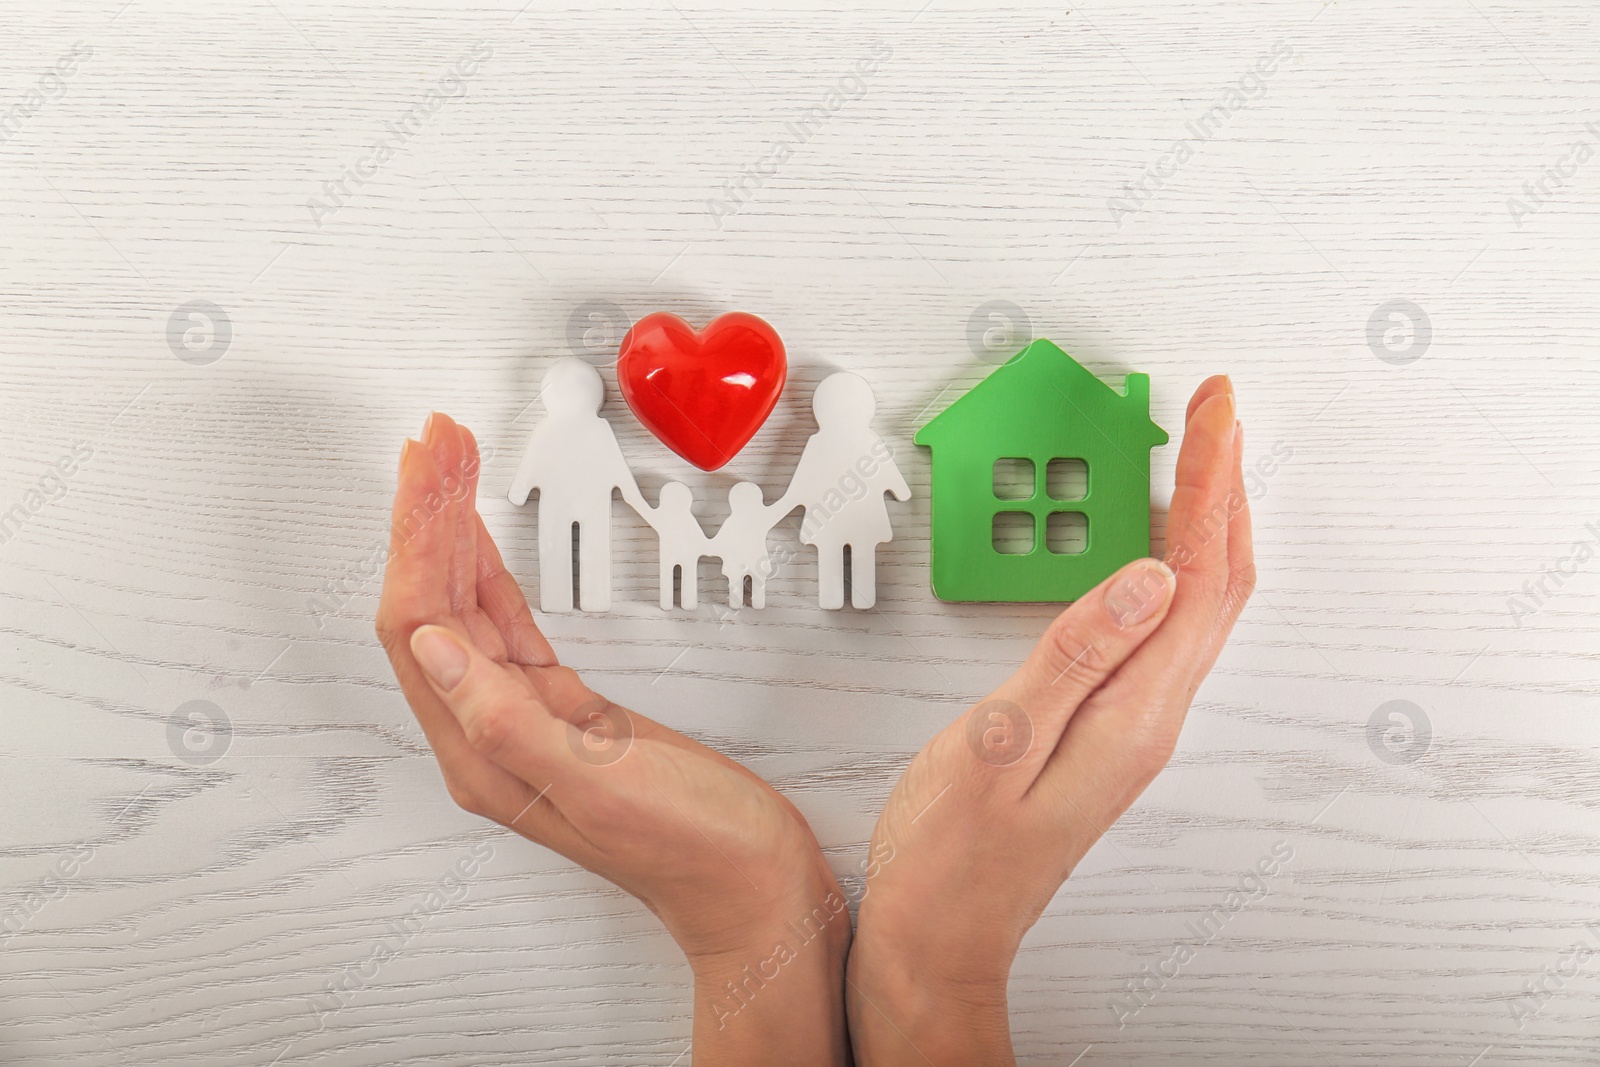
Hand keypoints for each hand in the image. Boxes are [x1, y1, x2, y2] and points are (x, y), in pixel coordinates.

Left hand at [375, 413, 850, 1066]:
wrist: (753, 884)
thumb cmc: (692, 846)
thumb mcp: (599, 782)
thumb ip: (506, 719)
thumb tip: (429, 646)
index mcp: (484, 754)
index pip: (422, 625)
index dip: (419, 539)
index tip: (430, 469)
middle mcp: (490, 736)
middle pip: (433, 604)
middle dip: (428, 515)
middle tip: (435, 439)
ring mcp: (526, 722)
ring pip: (465, 608)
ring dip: (454, 531)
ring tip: (450, 463)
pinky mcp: (566, 710)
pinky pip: (507, 624)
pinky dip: (491, 569)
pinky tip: (481, 538)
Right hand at [846, 376, 1253, 1065]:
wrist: (942, 936)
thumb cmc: (954, 856)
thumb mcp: (1001, 745)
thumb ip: (1075, 656)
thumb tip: (1148, 576)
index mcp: (1133, 714)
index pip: (1197, 576)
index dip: (1209, 483)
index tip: (1212, 413)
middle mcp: (1150, 717)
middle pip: (1216, 582)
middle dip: (1222, 485)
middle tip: (1215, 412)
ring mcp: (1133, 725)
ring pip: (1195, 603)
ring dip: (1202, 521)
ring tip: (1193, 458)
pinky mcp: (1108, 727)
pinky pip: (1160, 628)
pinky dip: (1167, 564)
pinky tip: (1144, 544)